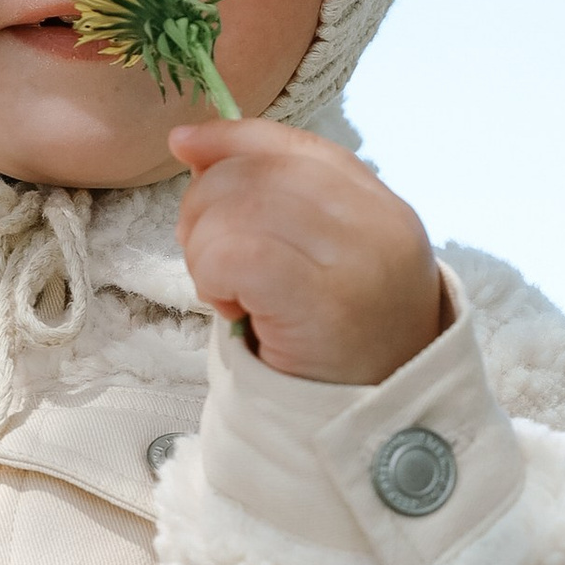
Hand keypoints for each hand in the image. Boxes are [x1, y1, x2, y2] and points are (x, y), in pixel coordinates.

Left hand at [169, 117, 446, 386]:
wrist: (380, 426)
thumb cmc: (341, 343)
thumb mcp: (324, 259)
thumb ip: (273, 199)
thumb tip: (192, 142)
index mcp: (379, 205)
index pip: (293, 144)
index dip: (230, 138)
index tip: (184, 146)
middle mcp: (376, 223)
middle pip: (256, 172)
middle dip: (204, 208)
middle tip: (208, 260)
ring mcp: (356, 261)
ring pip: (237, 209)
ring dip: (205, 251)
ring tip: (225, 291)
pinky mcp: (322, 302)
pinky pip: (236, 254)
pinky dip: (213, 276)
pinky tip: (230, 307)